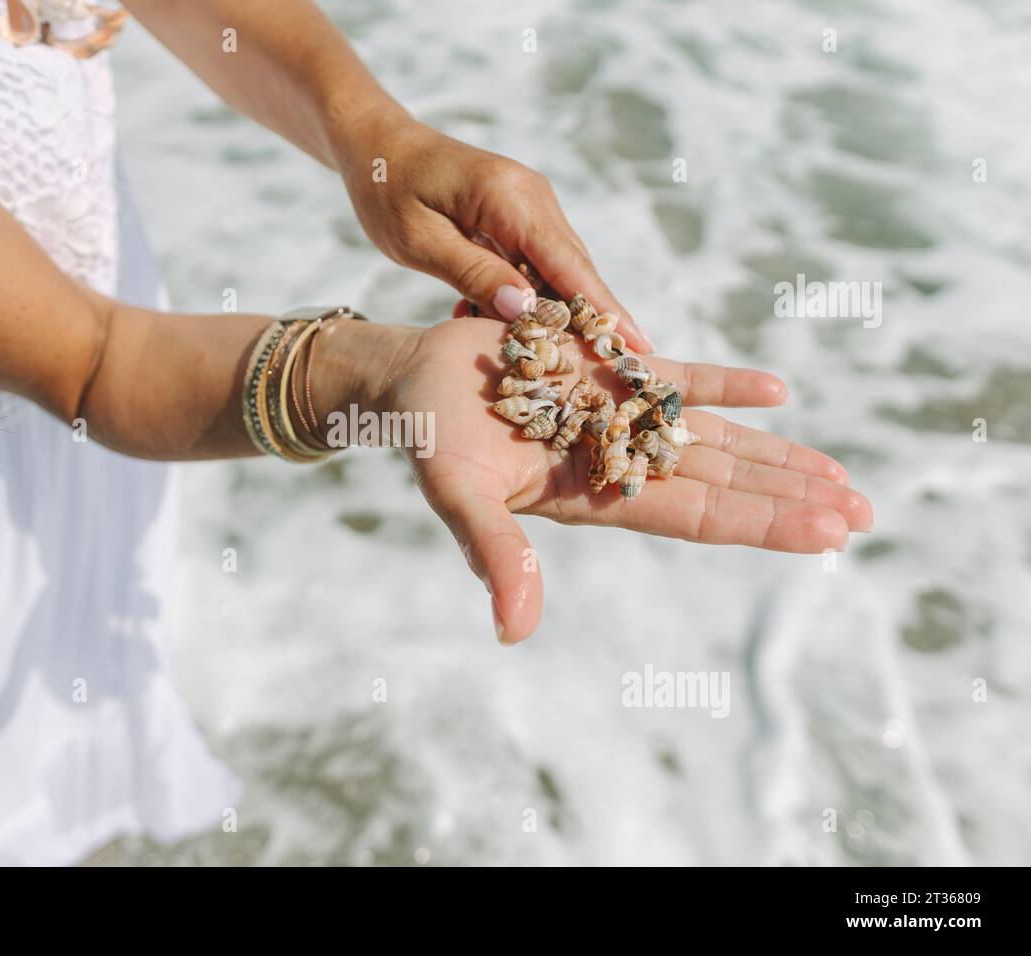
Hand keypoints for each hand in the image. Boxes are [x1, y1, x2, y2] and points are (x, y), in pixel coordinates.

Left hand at [335, 115, 654, 350]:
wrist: (378, 144)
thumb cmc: (388, 189)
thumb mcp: (419, 240)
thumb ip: (472, 273)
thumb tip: (523, 310)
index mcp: (510, 198)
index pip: (569, 264)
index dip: (604, 309)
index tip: (638, 346)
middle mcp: (532, 198)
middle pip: (575, 269)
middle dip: (595, 320)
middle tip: (619, 369)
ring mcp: (529, 204)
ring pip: (557, 270)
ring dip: (552, 313)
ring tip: (555, 358)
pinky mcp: (519, 215)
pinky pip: (535, 263)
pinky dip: (526, 296)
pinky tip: (499, 323)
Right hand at [382, 318, 871, 644]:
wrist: (411, 382)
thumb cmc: (428, 440)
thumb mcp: (459, 496)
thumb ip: (495, 555)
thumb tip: (516, 632)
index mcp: (594, 497)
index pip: (695, 516)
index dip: (762, 525)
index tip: (827, 536)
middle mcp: (618, 461)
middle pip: (722, 483)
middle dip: (790, 498)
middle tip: (864, 513)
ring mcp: (617, 415)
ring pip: (714, 438)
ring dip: (776, 453)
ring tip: (840, 474)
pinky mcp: (608, 370)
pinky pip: (679, 377)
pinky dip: (726, 386)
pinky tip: (779, 391)